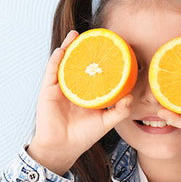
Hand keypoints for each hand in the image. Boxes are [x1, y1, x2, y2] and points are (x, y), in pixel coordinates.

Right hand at [28, 30, 133, 174]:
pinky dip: (57, 60)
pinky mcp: (48, 91)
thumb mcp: (107, 122)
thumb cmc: (84, 136)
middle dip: (85, 49)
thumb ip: (120, 110)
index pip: (96, 73)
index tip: (113, 48)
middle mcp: (75, 88)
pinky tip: (63, 49)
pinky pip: (52, 72)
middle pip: (80, 64)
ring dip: (69, 47)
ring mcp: (60, 88)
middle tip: (95, 35)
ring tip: (77, 34)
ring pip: (65, 63)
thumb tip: (132, 96)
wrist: (63, 147)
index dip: (102, 61)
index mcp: (88, 93)